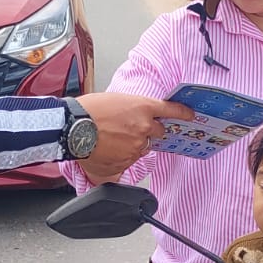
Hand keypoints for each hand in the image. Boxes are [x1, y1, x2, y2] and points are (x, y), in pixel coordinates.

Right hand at [76, 93, 191, 178]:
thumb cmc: (88, 109)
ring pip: (141, 147)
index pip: (171, 110)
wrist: (72, 127)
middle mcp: (144, 127)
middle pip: (157, 132)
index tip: (190, 115)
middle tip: (129, 129)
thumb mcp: (115, 100)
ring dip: (130, 145)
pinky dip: (119, 158)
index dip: (182, 113)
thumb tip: (133, 120)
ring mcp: (136, 146)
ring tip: (109, 139)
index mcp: (143, 107)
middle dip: (148, 131)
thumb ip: (132, 111)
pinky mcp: (126, 161)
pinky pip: (128, 161)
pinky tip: (105, 150)